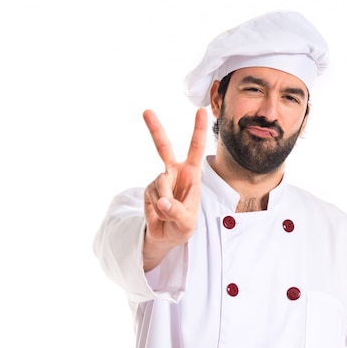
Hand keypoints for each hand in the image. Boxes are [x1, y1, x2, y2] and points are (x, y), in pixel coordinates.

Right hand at [142, 108, 207, 270]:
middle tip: (146, 111)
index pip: (195, 149)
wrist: (166, 236)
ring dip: (165, 204)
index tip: (200, 111)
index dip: (198, 130)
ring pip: (160, 185)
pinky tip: (161, 214)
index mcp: (191, 174)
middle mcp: (175, 172)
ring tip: (170, 215)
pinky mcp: (149, 189)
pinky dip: (158, 209)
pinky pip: (152, 197)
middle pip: (163, 147)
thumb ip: (177, 212)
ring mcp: (160, 180)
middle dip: (155, 129)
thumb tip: (163, 203)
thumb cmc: (183, 226)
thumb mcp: (187, 222)